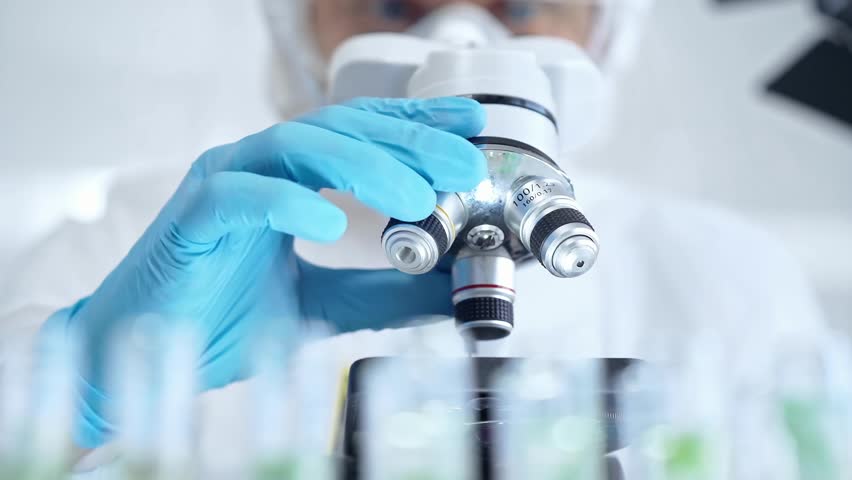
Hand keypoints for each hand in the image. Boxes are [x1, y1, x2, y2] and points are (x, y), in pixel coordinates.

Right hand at [46, 97, 486, 448]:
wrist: (145, 355)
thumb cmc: (222, 319)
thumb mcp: (325, 308)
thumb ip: (385, 293)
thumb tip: (451, 288)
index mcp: (289, 179)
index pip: (362, 135)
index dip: (417, 124)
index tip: (471, 126)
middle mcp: (258, 168)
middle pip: (342, 130)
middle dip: (408, 139)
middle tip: (463, 161)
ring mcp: (223, 184)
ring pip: (296, 146)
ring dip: (363, 165)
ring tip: (416, 194)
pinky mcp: (193, 216)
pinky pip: (241, 194)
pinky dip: (287, 203)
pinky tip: (329, 224)